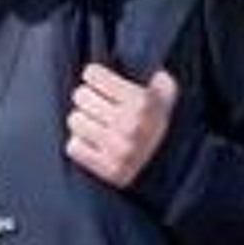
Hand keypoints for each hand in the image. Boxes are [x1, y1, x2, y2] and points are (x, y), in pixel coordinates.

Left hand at [65, 61, 177, 190]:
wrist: (169, 165)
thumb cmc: (158, 121)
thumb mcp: (165, 93)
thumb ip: (158, 78)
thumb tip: (155, 75)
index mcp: (142, 102)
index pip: (91, 74)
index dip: (95, 77)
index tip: (101, 85)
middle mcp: (131, 126)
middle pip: (80, 95)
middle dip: (88, 99)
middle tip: (98, 106)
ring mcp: (119, 150)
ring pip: (75, 120)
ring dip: (83, 122)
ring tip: (96, 125)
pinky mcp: (110, 171)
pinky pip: (73, 148)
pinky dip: (81, 145)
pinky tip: (94, 144)